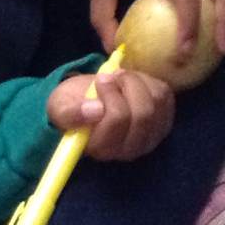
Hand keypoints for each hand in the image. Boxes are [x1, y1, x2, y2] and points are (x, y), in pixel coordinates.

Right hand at [45, 69, 174, 160]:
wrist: (87, 101)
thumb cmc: (72, 105)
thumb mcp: (59, 108)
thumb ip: (70, 113)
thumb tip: (95, 111)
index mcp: (102, 148)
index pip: (118, 120)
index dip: (111, 93)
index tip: (100, 79)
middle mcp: (129, 149)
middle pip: (143, 113)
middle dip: (127, 84)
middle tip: (112, 75)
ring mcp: (150, 138)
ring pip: (156, 102)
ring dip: (137, 81)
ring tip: (119, 78)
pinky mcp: (163, 122)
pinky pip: (165, 95)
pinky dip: (149, 82)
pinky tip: (132, 83)